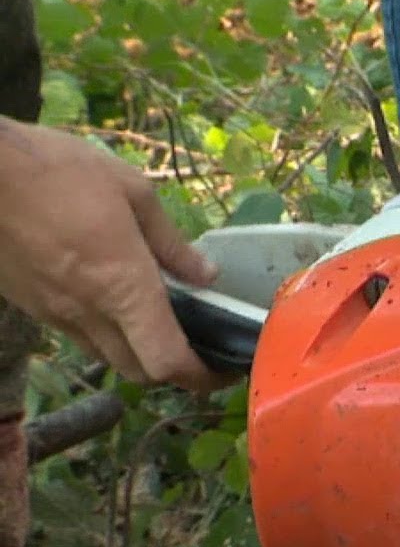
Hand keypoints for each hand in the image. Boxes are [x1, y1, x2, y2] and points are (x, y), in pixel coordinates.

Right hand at [0, 118, 223, 392]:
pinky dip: (104, 333)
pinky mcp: (30, 306)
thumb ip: (170, 242)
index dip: (199, 377)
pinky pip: (77, 335)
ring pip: (106, 357)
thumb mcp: (131, 190)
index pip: (165, 360)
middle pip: (139, 371)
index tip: (223, 369)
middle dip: (174, 372)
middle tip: (199, 351)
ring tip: (160, 326)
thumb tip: (205, 275)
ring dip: (137, 353)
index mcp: (122, 284)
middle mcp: (87, 310)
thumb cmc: (55, 169)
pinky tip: (113, 302)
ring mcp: (53, 313)